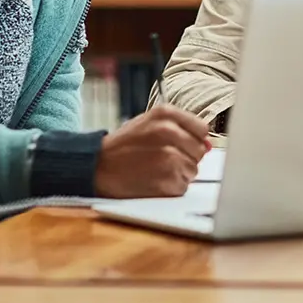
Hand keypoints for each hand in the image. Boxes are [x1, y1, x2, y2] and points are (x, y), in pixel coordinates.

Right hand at [94, 105, 210, 198]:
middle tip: (162, 159)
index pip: (202, 129)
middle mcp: (169, 133)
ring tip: (155, 169)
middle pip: (200, 151)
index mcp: (166, 115)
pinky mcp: (166, 180)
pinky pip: (183, 186)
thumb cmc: (123, 145)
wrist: (94, 166)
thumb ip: (181, 128)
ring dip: (179, 173)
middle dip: (186, 157)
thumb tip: (209, 144)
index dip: (193, 140)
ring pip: (193, 170)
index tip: (181, 144)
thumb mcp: (149, 124)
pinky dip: (171, 187)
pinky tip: (153, 181)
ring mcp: (168, 157)